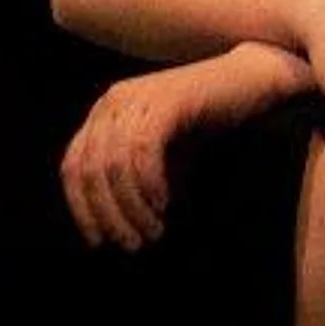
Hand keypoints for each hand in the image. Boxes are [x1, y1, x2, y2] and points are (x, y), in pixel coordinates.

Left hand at [61, 42, 312, 250]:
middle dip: (108, 215)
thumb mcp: (165, 155)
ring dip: (131, 207)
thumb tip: (122, 226)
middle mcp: (113, 102)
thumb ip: (138, 180)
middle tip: (131, 244)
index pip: (72, 166)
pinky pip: (143, 152)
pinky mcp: (165, 102)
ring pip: (114, 165)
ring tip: (152, 232)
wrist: (252, 81)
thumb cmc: (208, 120)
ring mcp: (137, 98)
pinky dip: (149, 184)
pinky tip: (164, 205)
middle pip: (88, 169)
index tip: (99, 242)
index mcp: (105, 113)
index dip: (82, 208)